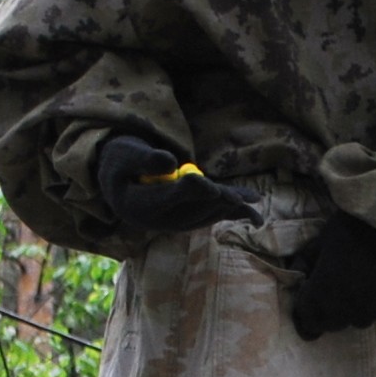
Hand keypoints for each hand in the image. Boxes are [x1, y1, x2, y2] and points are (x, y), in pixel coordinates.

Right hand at [93, 132, 257, 235]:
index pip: (168, 199)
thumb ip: (144, 159)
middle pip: (192, 210)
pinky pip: (213, 216)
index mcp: (140, 206)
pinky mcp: (189, 218)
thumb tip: (171, 163)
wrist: (119, 181)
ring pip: (206, 214)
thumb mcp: (124, 154)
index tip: (208, 185)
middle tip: (234, 197)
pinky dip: (233, 213)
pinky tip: (256, 217)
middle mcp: (160, 221)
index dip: (190, 191)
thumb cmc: (122, 161)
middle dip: (214, 201)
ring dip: (229, 208)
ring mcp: (176, 223)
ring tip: (252, 202)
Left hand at [286, 208, 375, 338]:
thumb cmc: (349, 229)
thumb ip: (305, 266)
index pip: (309, 324)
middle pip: (336, 324)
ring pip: (363, 319)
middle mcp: (348, 313)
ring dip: (360, 308)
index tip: (313, 303)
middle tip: (342, 286)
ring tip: (368, 283)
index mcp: (322, 298)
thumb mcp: (319, 243)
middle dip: (333, 311)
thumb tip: (298, 280)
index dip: (308, 315)